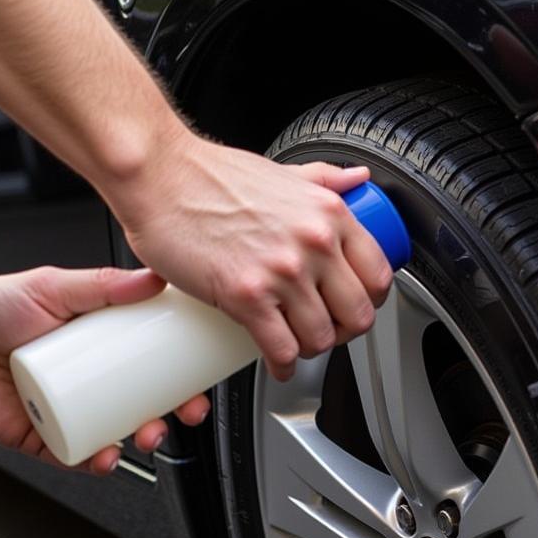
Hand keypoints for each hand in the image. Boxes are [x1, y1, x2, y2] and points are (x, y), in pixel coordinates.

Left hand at [0, 267, 209, 473]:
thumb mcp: (52, 287)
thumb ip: (102, 283)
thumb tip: (154, 279)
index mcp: (98, 346)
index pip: (152, 365)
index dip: (182, 378)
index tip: (201, 381)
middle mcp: (87, 381)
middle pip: (144, 403)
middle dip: (174, 414)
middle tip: (187, 412)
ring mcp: (67, 410)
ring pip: (118, 432)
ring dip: (144, 439)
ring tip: (148, 433)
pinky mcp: (42, 436)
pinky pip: (77, 456)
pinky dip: (98, 462)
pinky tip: (110, 456)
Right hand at [113, 132, 393, 380]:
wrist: (158, 175)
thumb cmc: (212, 176)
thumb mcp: (285, 172)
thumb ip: (325, 178)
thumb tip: (357, 179)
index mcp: (329, 215)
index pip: (379, 277)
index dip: (371, 302)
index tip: (355, 307)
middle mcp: (313, 243)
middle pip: (357, 316)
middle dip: (344, 332)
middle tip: (326, 330)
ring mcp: (282, 272)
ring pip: (321, 338)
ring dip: (310, 350)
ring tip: (296, 344)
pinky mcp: (246, 296)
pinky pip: (281, 349)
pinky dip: (282, 365)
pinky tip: (277, 362)